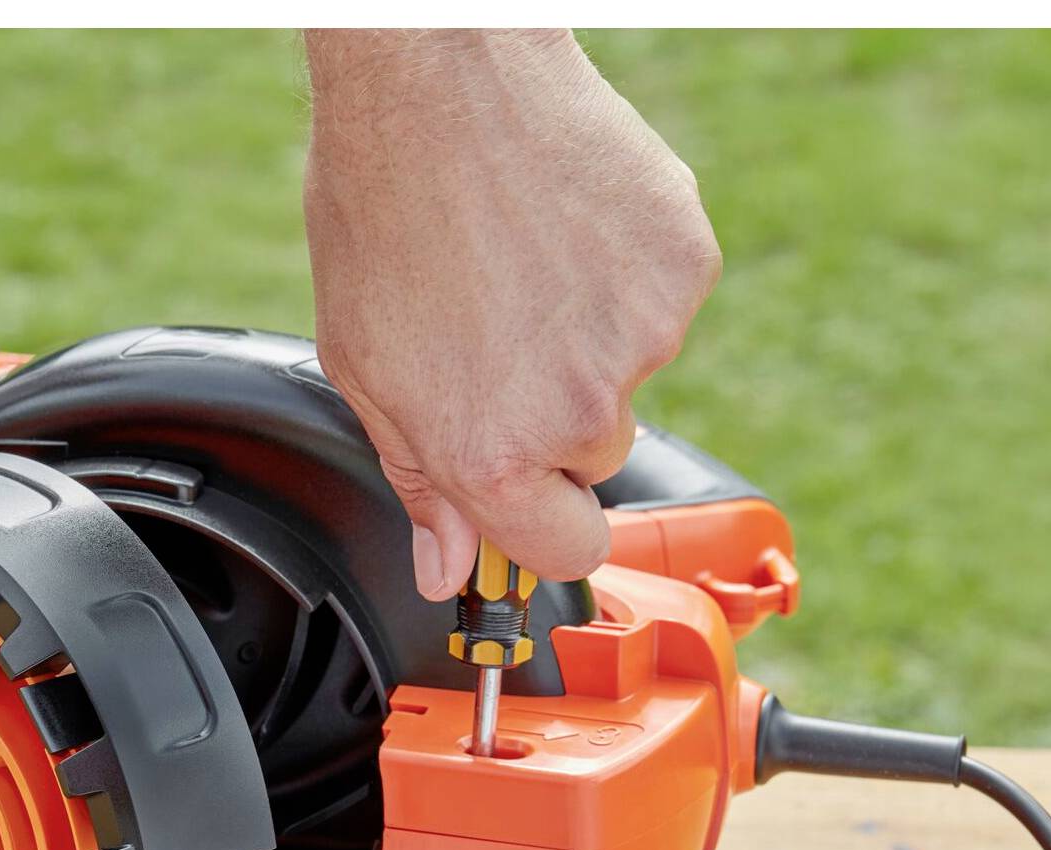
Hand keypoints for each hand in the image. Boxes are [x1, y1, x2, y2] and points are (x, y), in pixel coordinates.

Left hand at [303, 29, 721, 596]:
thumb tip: (447, 567)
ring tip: (522, 261)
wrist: (436, 80)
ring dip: (588, 335)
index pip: (564, 553)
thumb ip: (419, 480)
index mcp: (493, 453)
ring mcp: (642, 337)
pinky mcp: (683, 266)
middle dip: (554, 415)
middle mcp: (577, 411)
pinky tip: (563, 226)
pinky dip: (624, 273)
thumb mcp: (367, 367)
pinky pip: (663, 301)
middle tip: (500, 332)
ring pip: (629, 374)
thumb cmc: (382, 208)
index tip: (528, 495)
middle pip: (593, 458)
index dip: (542, 523)